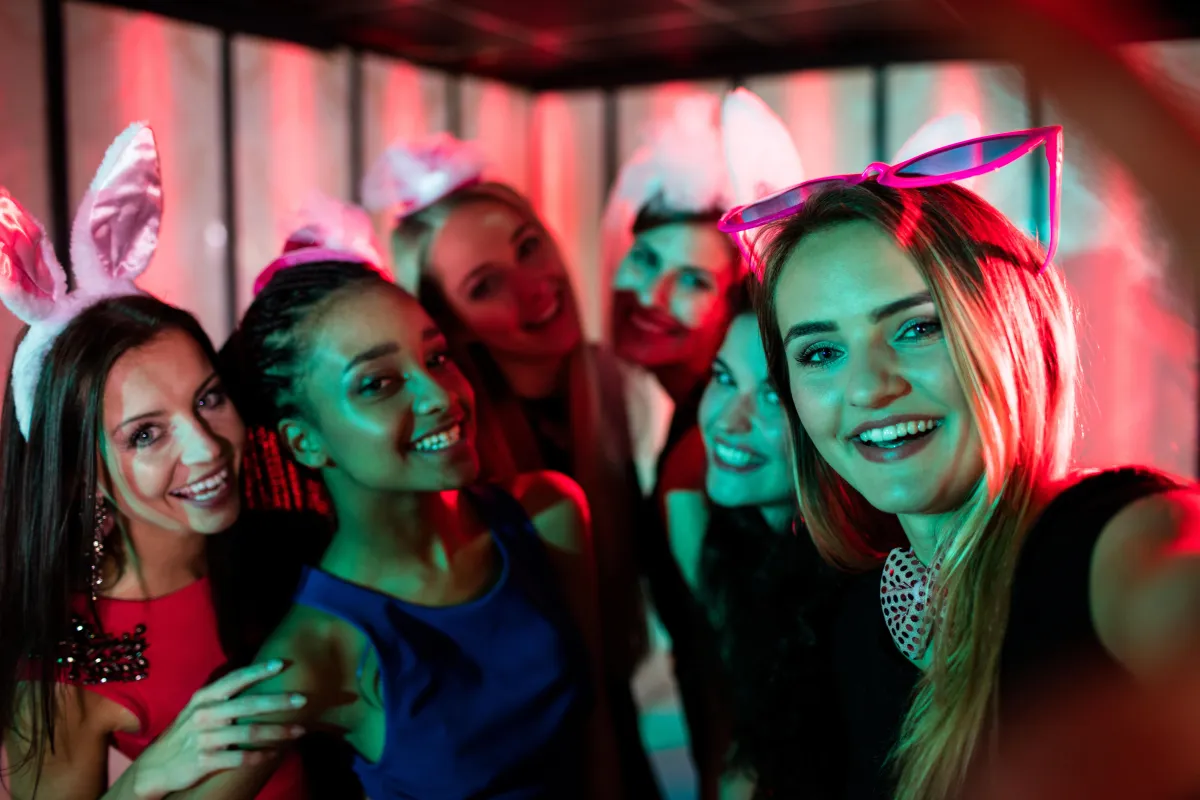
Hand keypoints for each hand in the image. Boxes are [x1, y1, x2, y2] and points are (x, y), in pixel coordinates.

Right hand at [130, 659, 306, 799]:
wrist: (155, 767)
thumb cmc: (185, 734)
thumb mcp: (197, 709)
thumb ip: (221, 697)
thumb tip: (254, 679)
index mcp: (203, 698)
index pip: (234, 679)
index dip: (258, 671)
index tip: (282, 664)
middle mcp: (204, 715)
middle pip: (248, 705)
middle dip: (279, 701)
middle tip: (303, 699)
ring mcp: (204, 739)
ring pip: (249, 733)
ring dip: (278, 732)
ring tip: (299, 730)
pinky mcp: (204, 761)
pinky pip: (240, 758)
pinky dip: (261, 755)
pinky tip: (276, 753)